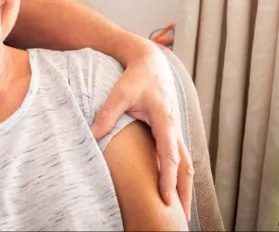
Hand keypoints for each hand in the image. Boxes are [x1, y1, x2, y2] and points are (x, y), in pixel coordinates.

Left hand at [91, 39, 193, 220]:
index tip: (165, 200)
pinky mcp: (171, 130)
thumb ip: (107, 113)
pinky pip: (180, 157)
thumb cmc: (136, 77)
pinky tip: (174, 189)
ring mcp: (175, 129)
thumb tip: (92, 135)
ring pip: (187, 163)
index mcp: (165, 120)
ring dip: (185, 186)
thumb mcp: (120, 92)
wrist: (150, 62)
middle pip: (186, 166)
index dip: (167, 179)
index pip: (169, 156)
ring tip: (182, 211)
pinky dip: (180, 175)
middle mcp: (174, 127)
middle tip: (182, 218)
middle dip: (184, 192)